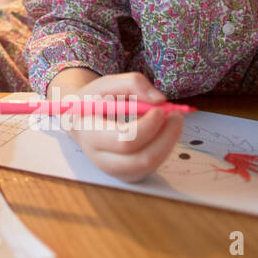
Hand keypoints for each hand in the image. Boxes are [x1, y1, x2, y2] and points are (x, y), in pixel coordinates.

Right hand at [53, 72, 183, 181]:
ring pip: (151, 165)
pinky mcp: (127, 174)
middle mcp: (100, 159)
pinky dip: (163, 147)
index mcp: (89, 134)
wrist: (80, 119)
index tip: (160, 109)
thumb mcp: (106, 83)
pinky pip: (153, 167)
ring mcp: (115, 170)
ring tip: (170, 120)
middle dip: (166, 137)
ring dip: (168, 141)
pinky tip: (161, 131)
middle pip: (142, 159)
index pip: (124, 140)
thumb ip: (132, 83)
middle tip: (176, 115)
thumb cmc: (93, 100)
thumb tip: (160, 100)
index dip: (148, 126)